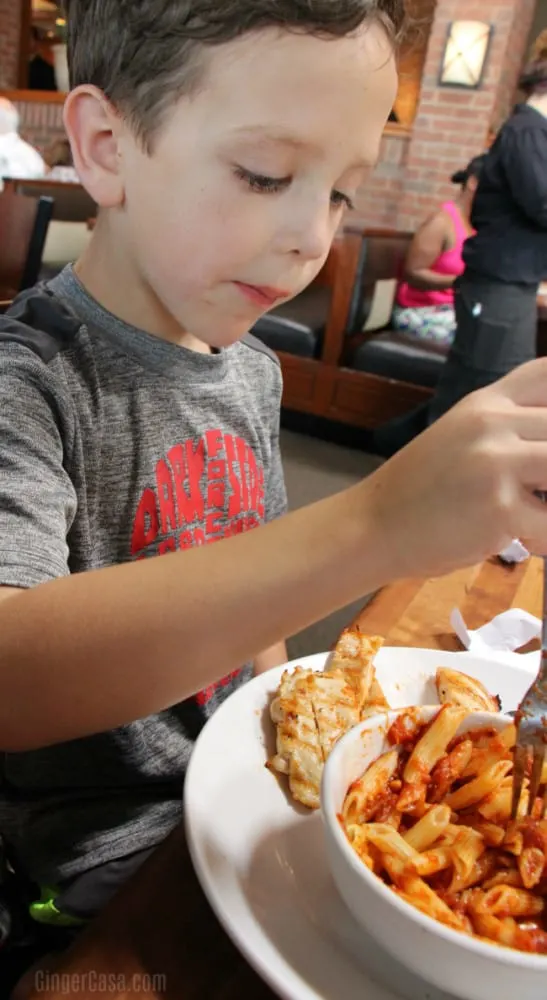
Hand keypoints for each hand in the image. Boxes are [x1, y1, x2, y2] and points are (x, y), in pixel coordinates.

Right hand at [364, 358, 546, 578]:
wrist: (374, 527)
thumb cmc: (419, 489)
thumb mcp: (458, 435)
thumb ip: (504, 424)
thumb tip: (544, 439)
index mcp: (484, 403)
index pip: (546, 374)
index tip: (542, 436)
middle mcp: (492, 423)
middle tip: (534, 487)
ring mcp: (496, 463)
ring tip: (532, 510)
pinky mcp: (500, 509)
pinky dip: (542, 536)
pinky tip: (521, 538)